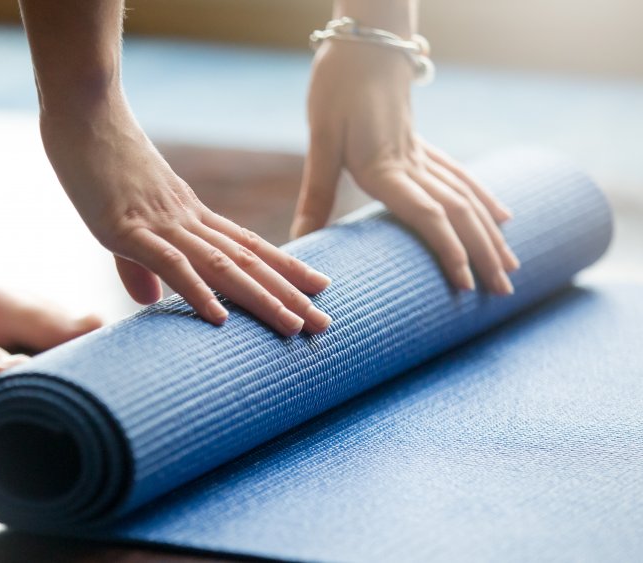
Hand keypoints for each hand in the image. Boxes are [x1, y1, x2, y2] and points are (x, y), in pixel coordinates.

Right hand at [41, 101, 332, 335]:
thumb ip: (137, 264)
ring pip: (222, 265)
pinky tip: (220, 318)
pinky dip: (197, 291)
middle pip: (247, 260)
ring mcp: (160, 221)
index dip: (284, 268)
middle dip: (287, 294)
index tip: (318, 288)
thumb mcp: (119, 219)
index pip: (247, 245)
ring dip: (260, 297)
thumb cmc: (97, 158)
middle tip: (324, 324)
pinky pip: (170, 262)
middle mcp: (186, 218)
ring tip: (294, 325)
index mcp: (188, 214)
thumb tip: (150, 300)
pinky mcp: (126, 226)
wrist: (82, 108)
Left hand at [292, 40, 519, 293]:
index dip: (448, 251)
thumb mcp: (321, 141)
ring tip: (512, 268)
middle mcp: (412, 164)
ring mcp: (424, 154)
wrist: (365, 44)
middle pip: (459, 214)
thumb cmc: (337, 89)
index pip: (427, 215)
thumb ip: (317, 192)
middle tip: (503, 294)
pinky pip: (463, 177)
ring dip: (491, 234)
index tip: (465, 285)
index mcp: (386, 167)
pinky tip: (503, 216)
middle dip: (483, 255)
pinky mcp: (423, 145)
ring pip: (468, 198)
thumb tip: (300, 240)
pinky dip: (486, 199)